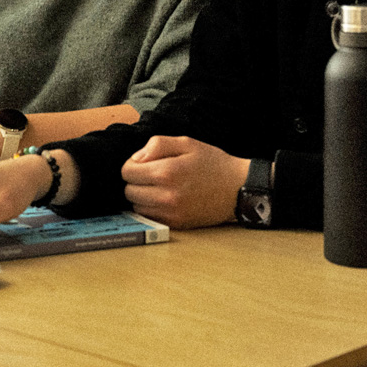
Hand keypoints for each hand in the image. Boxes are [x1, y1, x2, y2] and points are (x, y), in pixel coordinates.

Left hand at [120, 135, 248, 228]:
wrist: (239, 188)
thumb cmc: (212, 163)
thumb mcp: (186, 143)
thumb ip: (157, 145)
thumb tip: (136, 158)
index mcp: (166, 173)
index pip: (127, 172)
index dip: (132, 165)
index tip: (144, 163)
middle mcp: (166, 196)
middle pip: (129, 191)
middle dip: (136, 181)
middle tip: (152, 175)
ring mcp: (171, 213)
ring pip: (136, 206)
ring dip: (142, 196)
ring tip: (160, 187)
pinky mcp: (177, 224)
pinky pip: (150, 217)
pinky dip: (152, 208)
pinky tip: (165, 199)